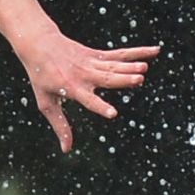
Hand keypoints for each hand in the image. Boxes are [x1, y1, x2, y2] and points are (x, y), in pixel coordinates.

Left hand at [21, 32, 155, 151]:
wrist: (39, 44)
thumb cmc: (42, 78)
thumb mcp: (46, 103)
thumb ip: (60, 125)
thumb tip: (67, 150)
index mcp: (71, 88)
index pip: (88, 99)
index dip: (100, 106)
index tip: (113, 114)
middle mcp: (84, 75)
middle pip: (107, 78)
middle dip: (123, 79)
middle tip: (139, 80)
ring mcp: (92, 63)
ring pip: (115, 66)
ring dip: (131, 67)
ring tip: (144, 69)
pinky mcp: (98, 54)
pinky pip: (121, 54)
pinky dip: (139, 52)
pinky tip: (155, 52)